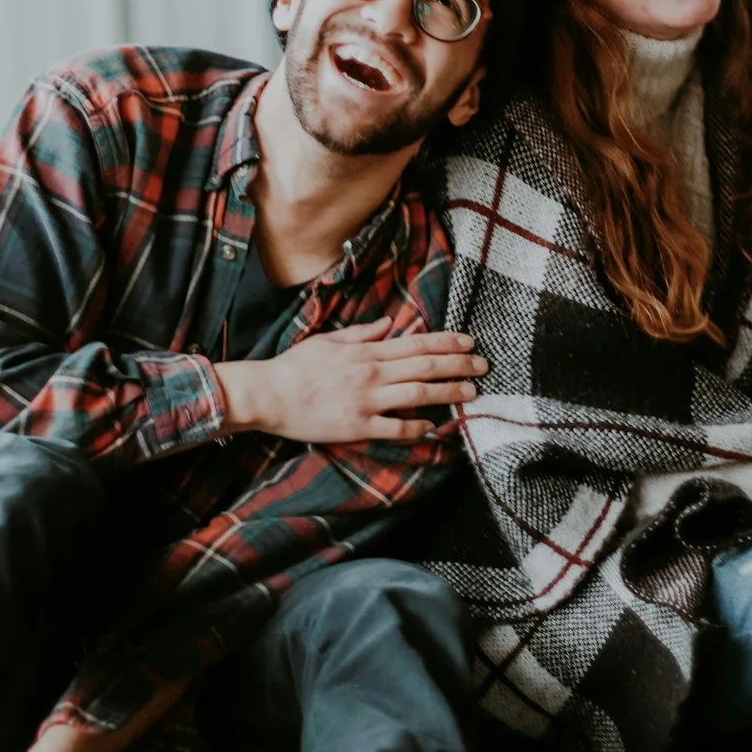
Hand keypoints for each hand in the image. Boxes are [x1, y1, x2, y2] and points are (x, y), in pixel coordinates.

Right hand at [214, 319, 485, 445]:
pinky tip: (433, 427)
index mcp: (366, 352)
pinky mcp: (357, 427)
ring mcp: (366, 401)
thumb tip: (391, 323)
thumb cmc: (295, 367)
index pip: (416, 344)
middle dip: (458, 365)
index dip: (447, 343)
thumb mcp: (329, 340)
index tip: (469, 343)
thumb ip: (363, 333)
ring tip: (471, 393)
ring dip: (448, 393)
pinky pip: (394, 428)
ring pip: (417, 395)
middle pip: (425, 367)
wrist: (268, 395)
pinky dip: (416, 427)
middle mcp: (371, 374)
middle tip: (483, 366)